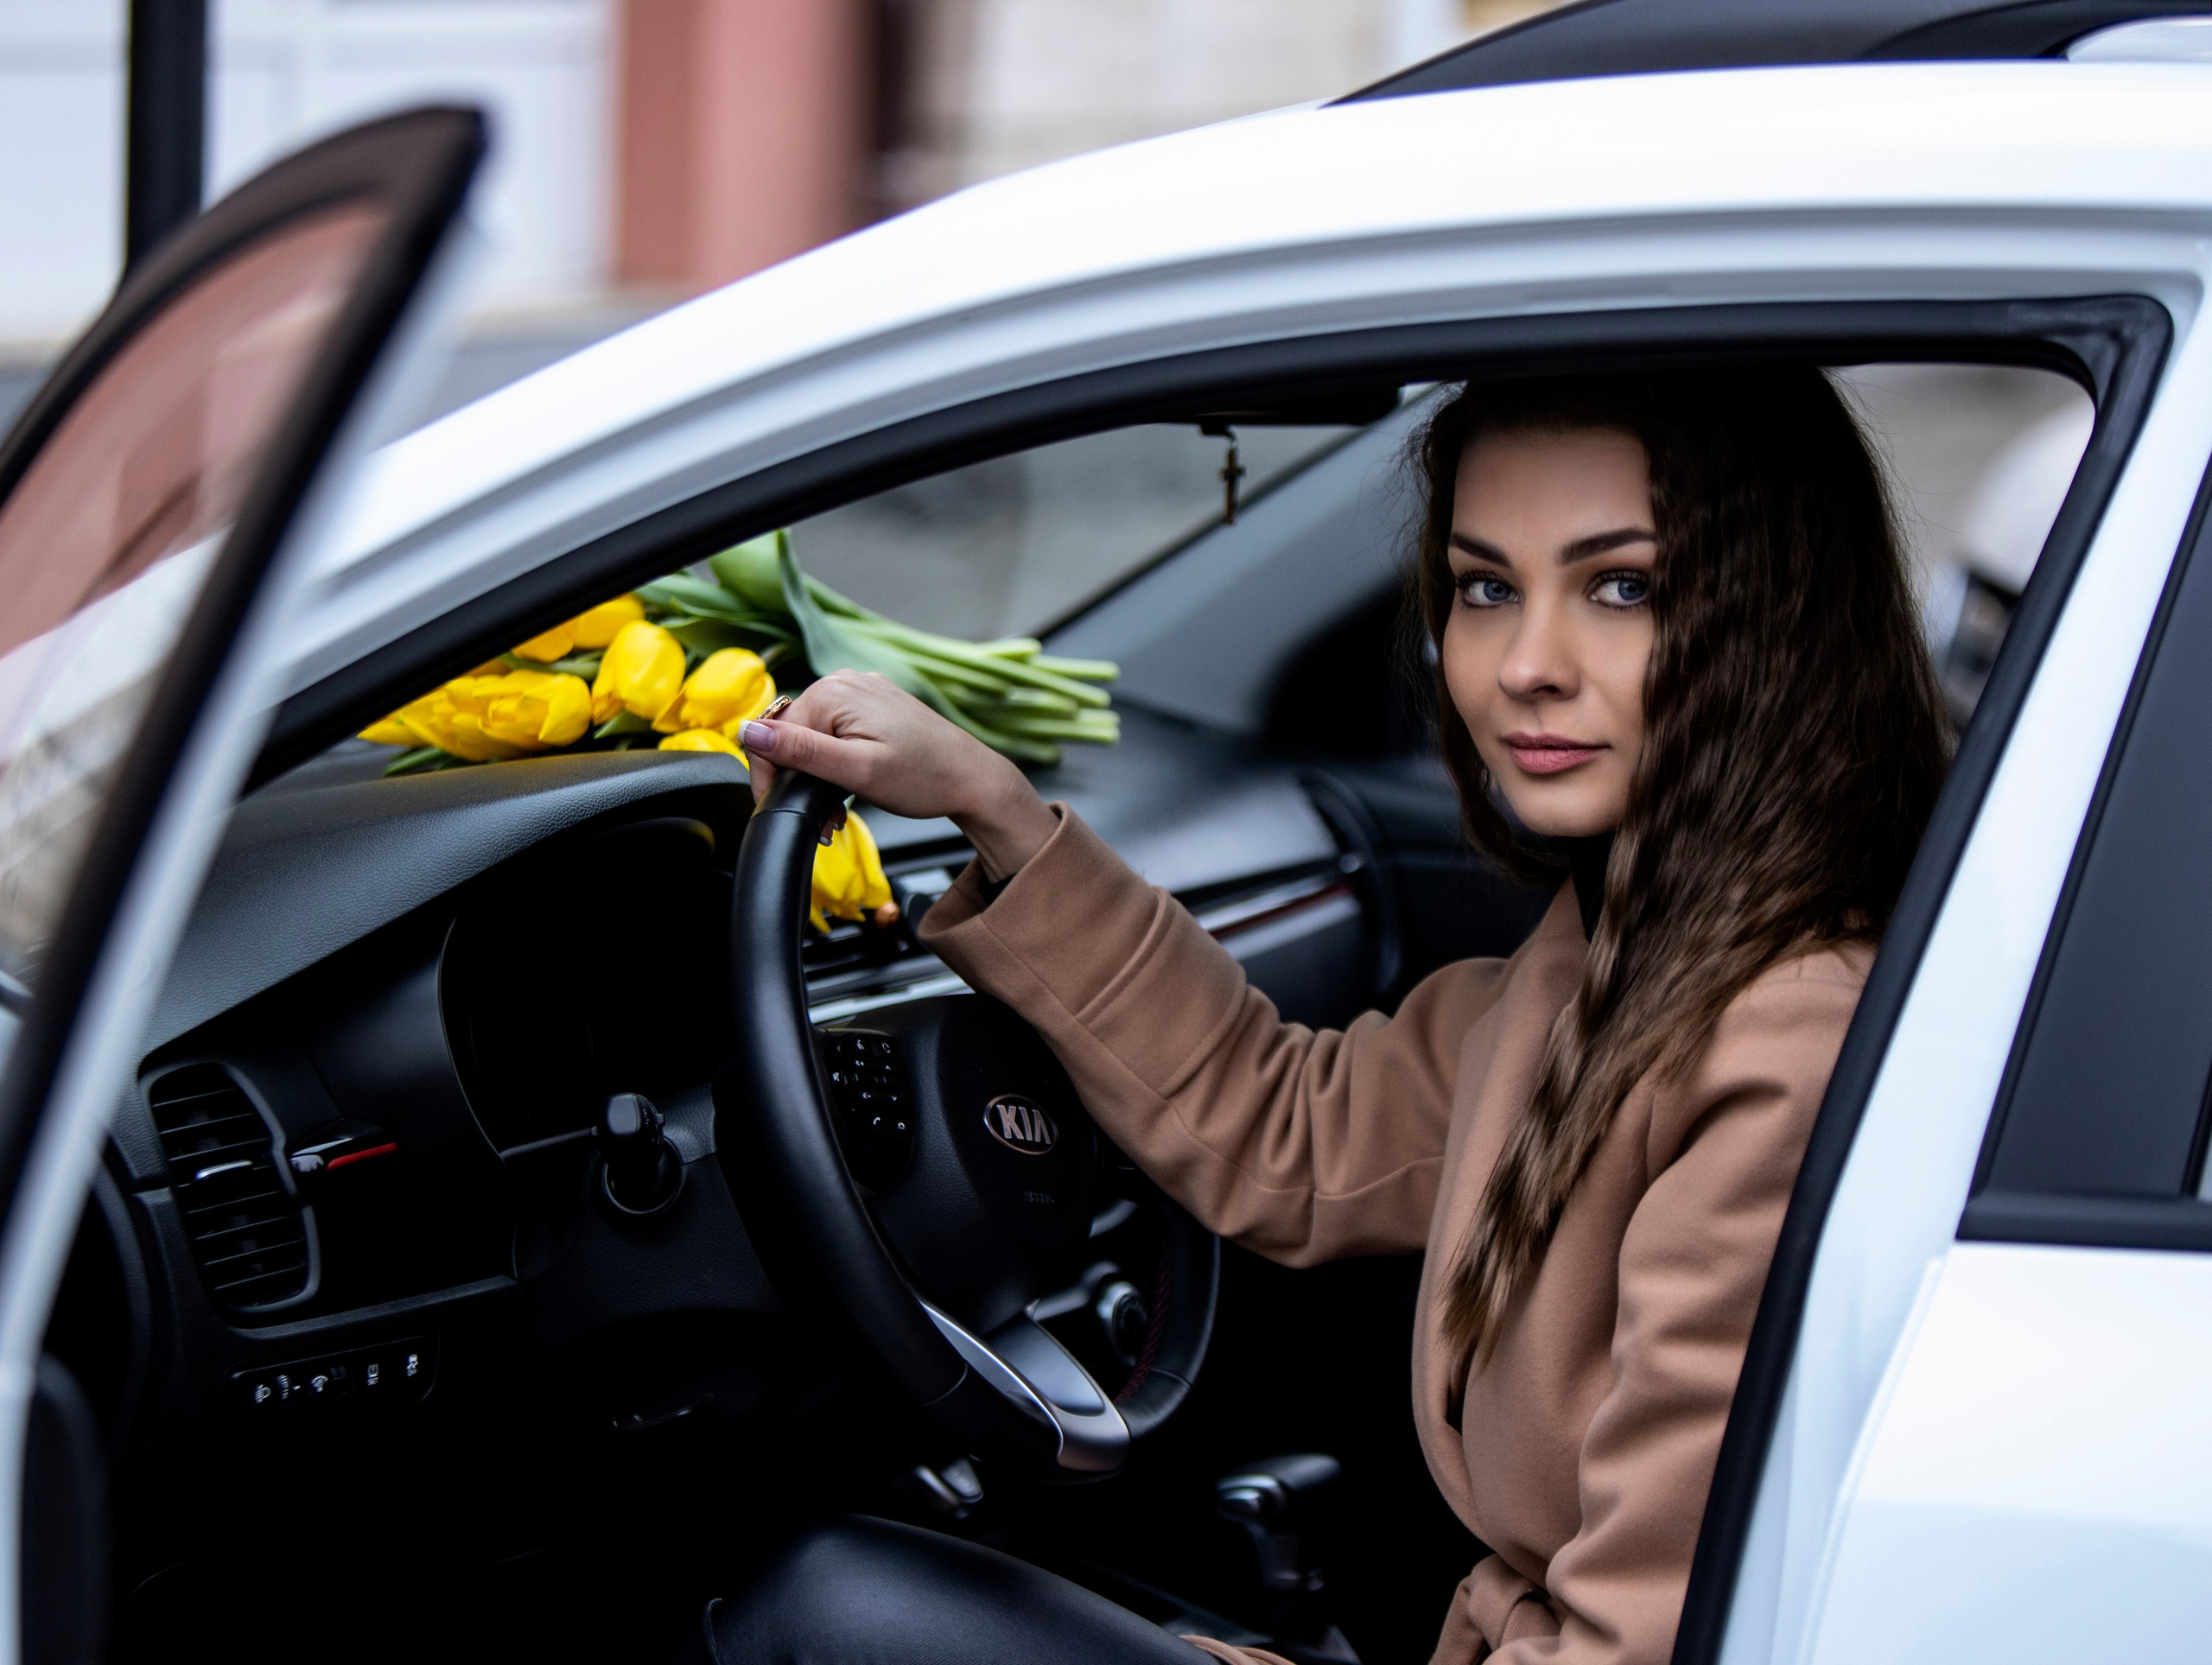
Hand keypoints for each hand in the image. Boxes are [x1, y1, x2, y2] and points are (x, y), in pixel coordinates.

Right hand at [741, 670, 1059, 881]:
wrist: (973, 780)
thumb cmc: (925, 778)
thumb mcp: (856, 771)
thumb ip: (800, 751)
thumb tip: (747, 730)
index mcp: (833, 692)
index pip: (773, 734)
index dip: (771, 778)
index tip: (783, 811)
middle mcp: (843, 682)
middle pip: (791, 735)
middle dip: (798, 781)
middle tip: (824, 821)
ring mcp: (860, 692)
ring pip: (813, 737)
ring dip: (816, 777)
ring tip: (838, 811)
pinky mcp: (873, 706)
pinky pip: (835, 732)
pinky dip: (835, 764)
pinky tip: (849, 787)